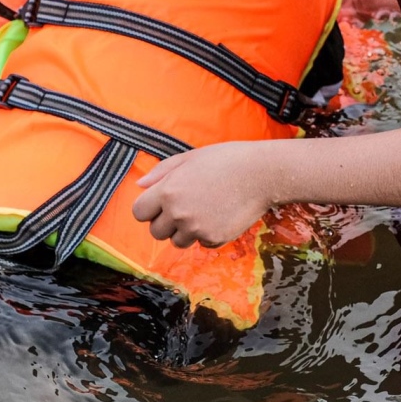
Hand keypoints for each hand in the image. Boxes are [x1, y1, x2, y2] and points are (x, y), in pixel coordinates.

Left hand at [131, 141, 278, 247]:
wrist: (261, 173)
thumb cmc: (226, 159)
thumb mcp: (190, 157)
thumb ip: (161, 172)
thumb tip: (140, 185)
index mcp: (167, 191)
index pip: (139, 212)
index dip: (148, 208)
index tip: (160, 204)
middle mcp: (178, 213)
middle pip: (156, 232)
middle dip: (165, 222)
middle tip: (184, 208)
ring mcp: (196, 229)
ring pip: (177, 241)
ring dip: (185, 231)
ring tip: (203, 211)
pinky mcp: (214, 239)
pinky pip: (201, 243)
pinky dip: (206, 234)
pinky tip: (219, 216)